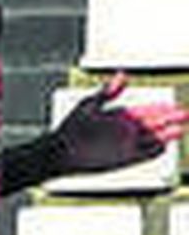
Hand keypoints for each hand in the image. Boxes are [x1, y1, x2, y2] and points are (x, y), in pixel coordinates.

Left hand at [52, 73, 188, 173]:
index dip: (162, 109)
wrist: (59, 152)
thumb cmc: (70, 128)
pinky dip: (153, 151)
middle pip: (154, 125)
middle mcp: (126, 131)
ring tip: (178, 130)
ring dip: (165, 135)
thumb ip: (108, 92)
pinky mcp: (122, 160)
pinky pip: (143, 156)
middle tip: (185, 115)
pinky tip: (163, 146)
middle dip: (170, 120)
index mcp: (120, 117)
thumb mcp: (90, 105)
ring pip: (152, 140)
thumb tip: (123, 75)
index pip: (147, 112)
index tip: (175, 106)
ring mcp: (125, 146)